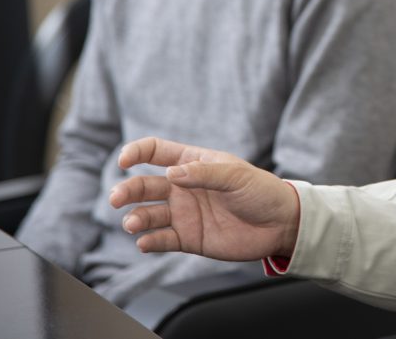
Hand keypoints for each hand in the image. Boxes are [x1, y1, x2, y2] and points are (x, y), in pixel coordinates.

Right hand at [109, 137, 300, 261]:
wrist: (279, 224)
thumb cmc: (261, 191)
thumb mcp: (236, 175)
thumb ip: (203, 174)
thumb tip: (171, 173)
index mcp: (193, 163)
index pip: (156, 152)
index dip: (136, 152)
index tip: (123, 160)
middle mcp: (183, 187)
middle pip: (145, 185)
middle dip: (127, 190)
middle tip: (116, 198)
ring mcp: (184, 213)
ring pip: (149, 213)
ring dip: (136, 217)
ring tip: (132, 223)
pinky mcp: (189, 238)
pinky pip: (162, 239)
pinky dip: (149, 241)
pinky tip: (144, 242)